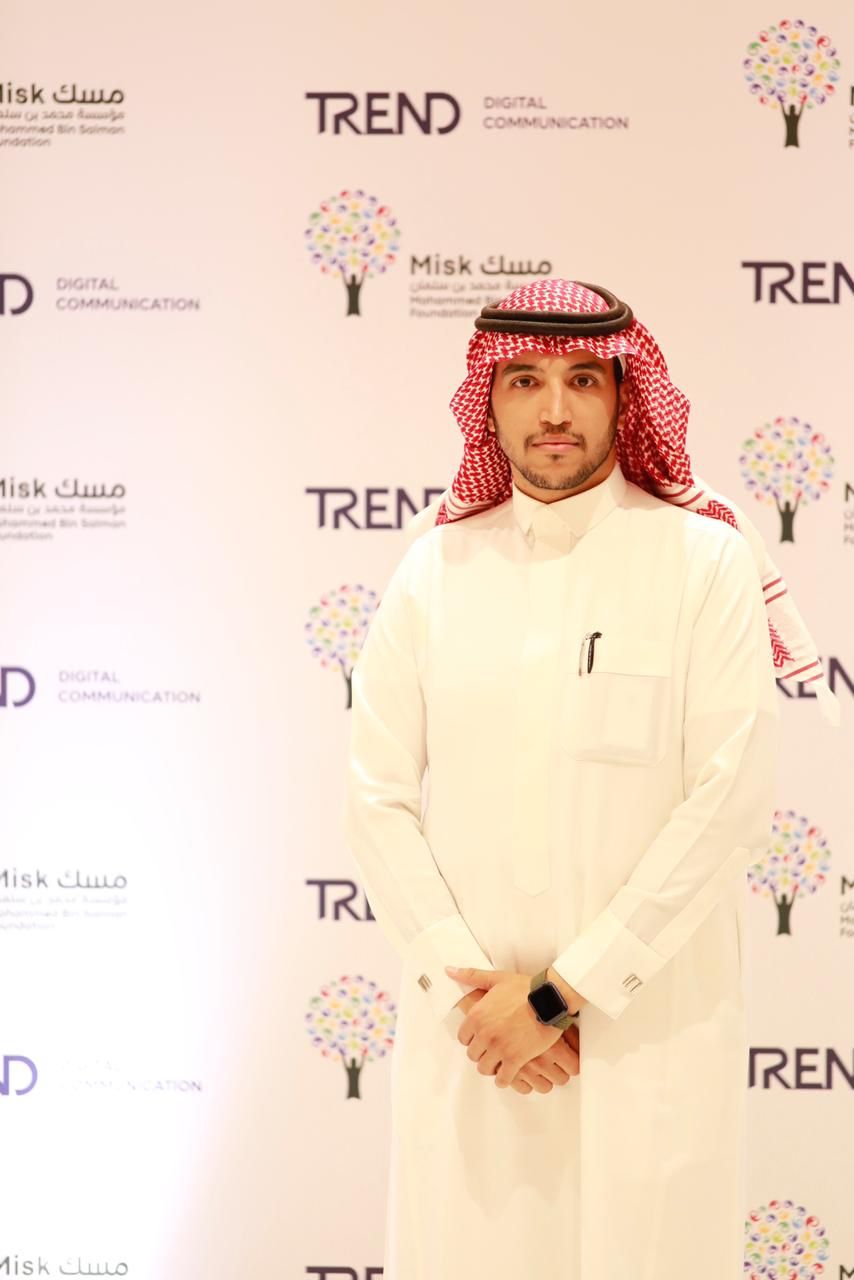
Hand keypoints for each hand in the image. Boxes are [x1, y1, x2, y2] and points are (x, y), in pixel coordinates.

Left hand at [448, 967, 567, 1088]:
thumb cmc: (525, 989)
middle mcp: (484, 1034)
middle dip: (481, 1053)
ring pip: (485, 1068)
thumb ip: (471, 976)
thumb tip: (450, 971)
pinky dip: (504, 1079)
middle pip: (473, 1055)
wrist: (550, 1000)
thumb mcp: (496, 979)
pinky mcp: (515, 1059)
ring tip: (499, 1062)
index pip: (463, 1037)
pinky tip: (508, 1074)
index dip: (472, 1038)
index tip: (480, 1039)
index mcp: (477, 1015)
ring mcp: (499, 1048)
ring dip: (491, 1067)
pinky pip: (503, 1079)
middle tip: (491, 1051)